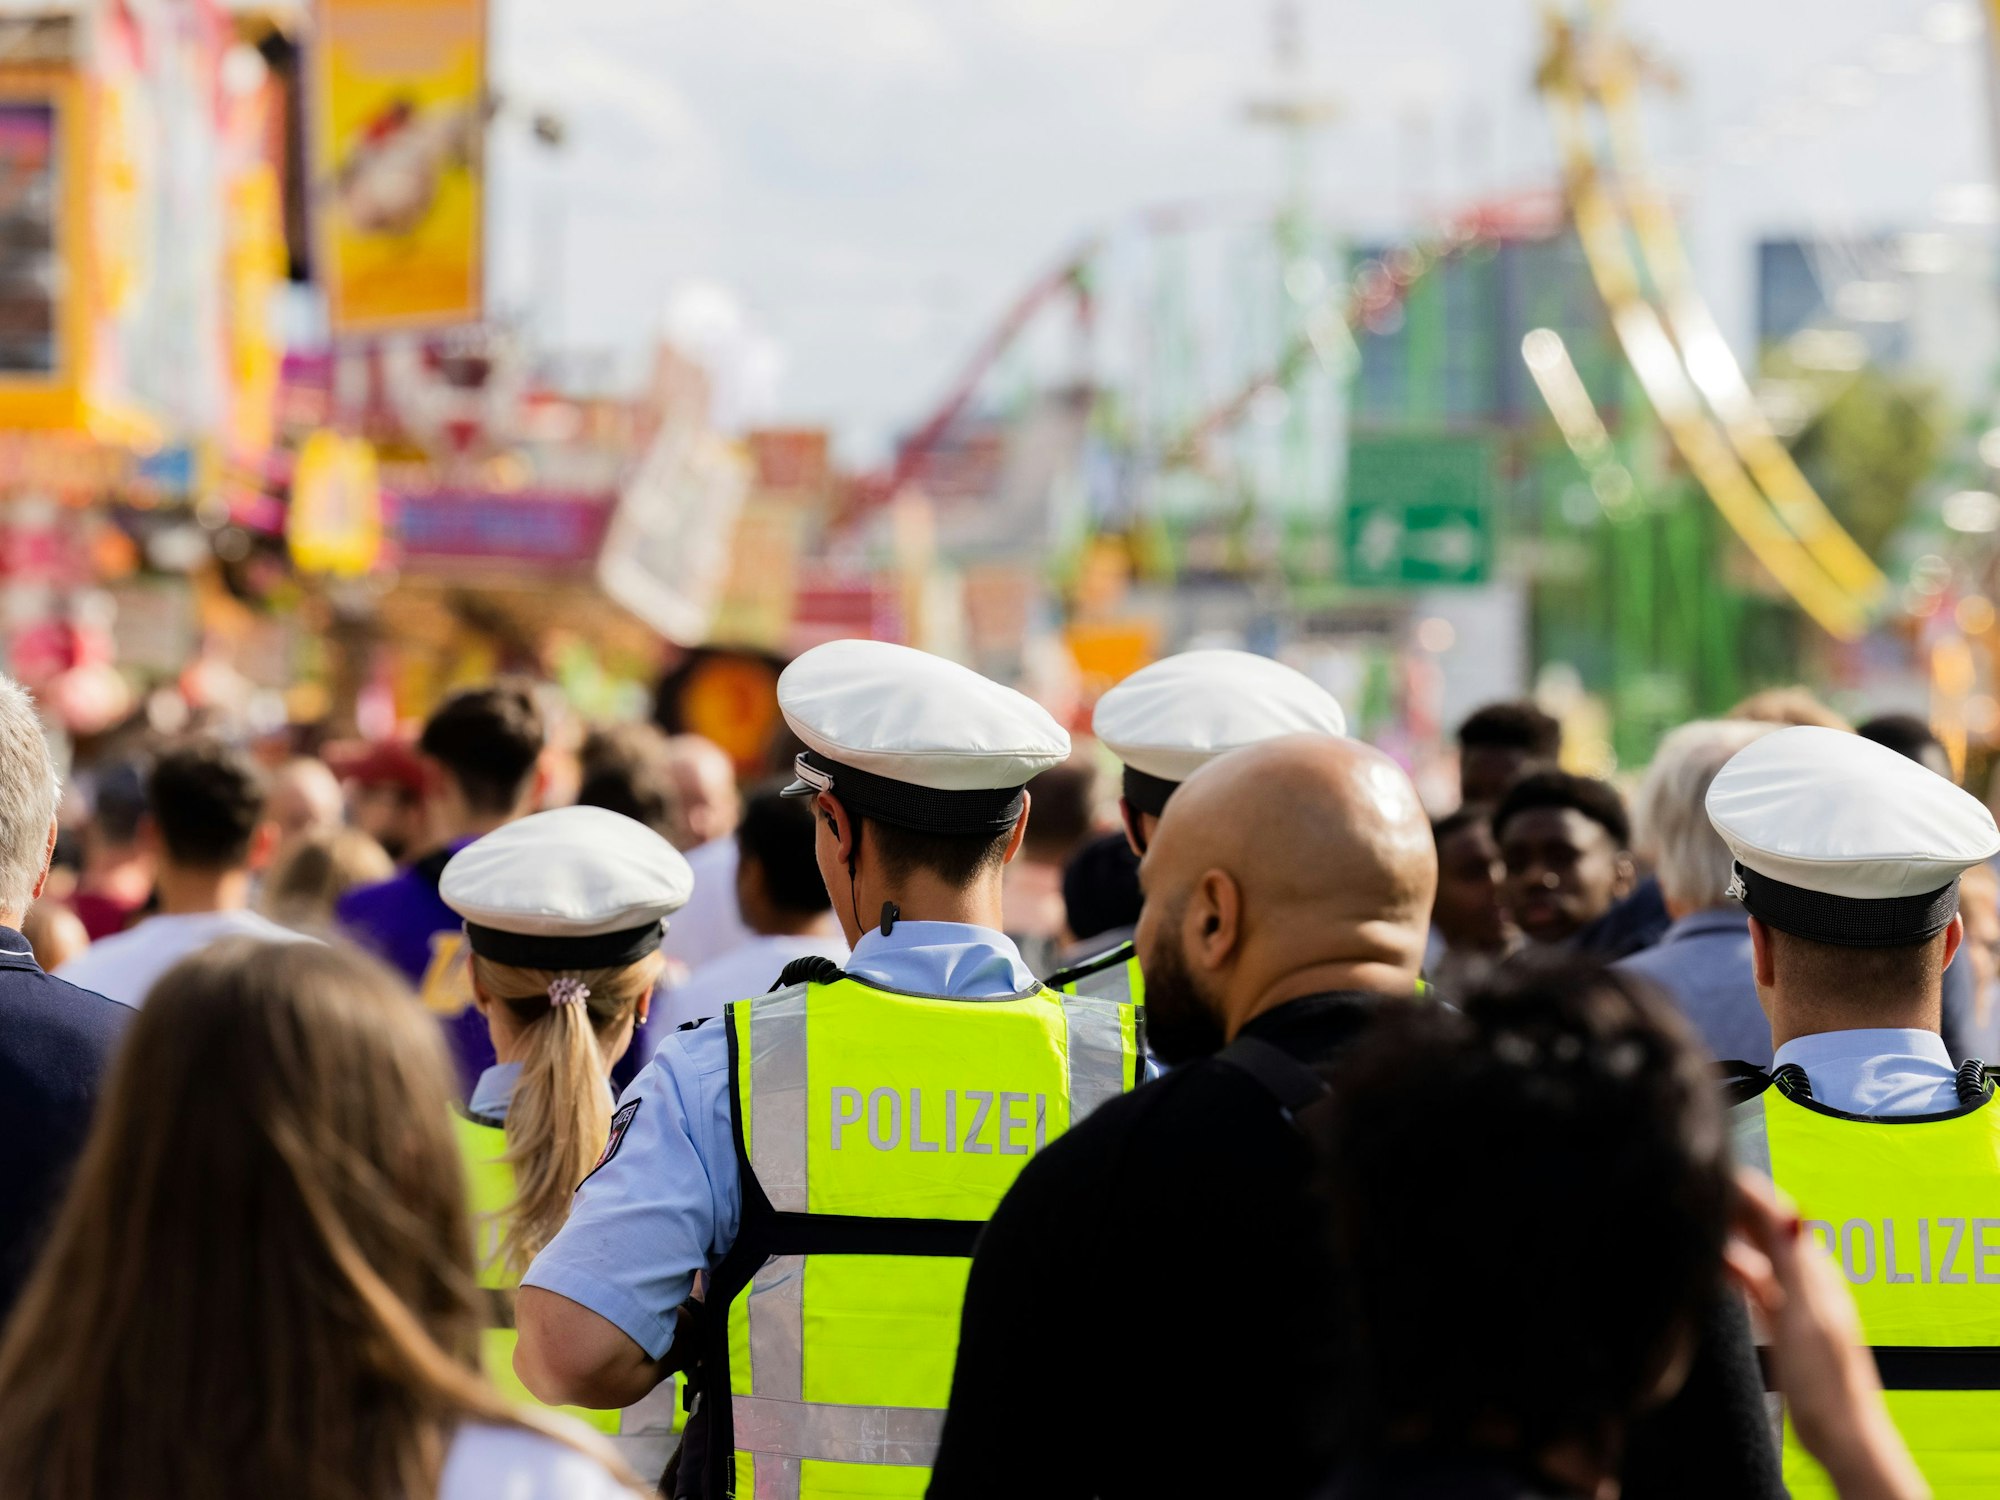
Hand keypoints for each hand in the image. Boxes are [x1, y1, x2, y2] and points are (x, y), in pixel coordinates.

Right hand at [1725, 1169, 1929, 1499]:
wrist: (1840, 1434)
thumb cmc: (1826, 1383)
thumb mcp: (1806, 1315)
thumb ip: (1795, 1263)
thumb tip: (1790, 1212)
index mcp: (1814, 1273)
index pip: (1777, 1214)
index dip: (1746, 1189)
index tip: (1711, 1167)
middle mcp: (1806, 1281)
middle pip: (1765, 1229)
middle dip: (1734, 1204)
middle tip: (1693, 1184)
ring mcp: (1795, 1302)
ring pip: (1756, 1253)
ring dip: (1730, 1232)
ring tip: (1694, 1216)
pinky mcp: (1784, 1323)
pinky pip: (1754, 1282)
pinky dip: (1733, 1267)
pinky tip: (1714, 1265)